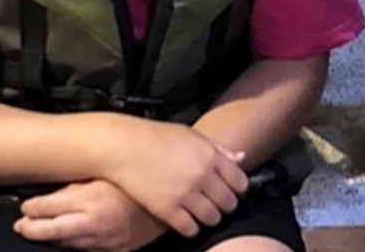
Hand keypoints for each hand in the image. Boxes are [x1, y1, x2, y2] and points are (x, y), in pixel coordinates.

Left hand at [14, 181, 166, 251]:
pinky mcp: (115, 249)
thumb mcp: (105, 174)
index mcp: (89, 200)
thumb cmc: (141, 180)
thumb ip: (79, 184)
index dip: (31, 207)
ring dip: (52, 237)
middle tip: (22, 225)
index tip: (26, 206)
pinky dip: (76, 245)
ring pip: (67, 244)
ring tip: (40, 231)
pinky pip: (88, 251)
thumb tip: (56, 190)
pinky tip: (71, 238)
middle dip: (31, 228)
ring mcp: (104, 240)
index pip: (46, 207)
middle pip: (50, 231)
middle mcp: (93, 223)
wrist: (171, 198)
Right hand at [102, 121, 248, 237]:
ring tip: (200, 212)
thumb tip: (241, 157)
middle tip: (215, 204)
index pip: (240, 182)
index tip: (231, 191)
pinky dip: (190, 227)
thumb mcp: (191, 135)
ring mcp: (185, 194)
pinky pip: (191, 228)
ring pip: (213, 218)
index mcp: (210, 155)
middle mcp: (202, 175)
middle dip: (224, 206)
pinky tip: (185, 219)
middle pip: (229, 203)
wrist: (122, 147)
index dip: (237, 189)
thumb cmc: (155, 137)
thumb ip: (218, 148)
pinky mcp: (167, 209)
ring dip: (209, 218)